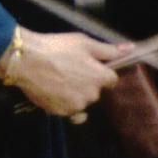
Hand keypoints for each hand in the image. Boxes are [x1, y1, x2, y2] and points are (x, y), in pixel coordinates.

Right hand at [0, 28, 128, 116]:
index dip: (101, 71)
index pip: (111, 79)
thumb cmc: (57, 48)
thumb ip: (109, 50)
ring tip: (60, 79)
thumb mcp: (85, 43)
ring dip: (76, 94)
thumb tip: (131, 49)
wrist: (27, 61)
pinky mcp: (60, 113)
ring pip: (82, 102)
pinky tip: (56, 92)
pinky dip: (66, 104)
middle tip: (70, 68)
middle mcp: (91, 96)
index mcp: (100, 78)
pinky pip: (70, 112)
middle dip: (87, 82)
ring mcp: (75, 107)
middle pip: (96, 91)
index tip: (88, 65)